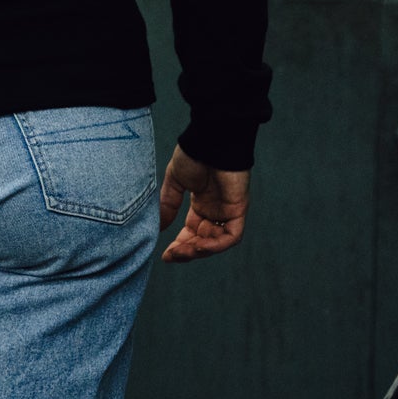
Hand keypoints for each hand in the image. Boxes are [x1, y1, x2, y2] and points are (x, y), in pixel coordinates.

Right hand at [157, 143, 249, 263]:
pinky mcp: (238, 210)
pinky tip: (200, 246)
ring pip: (216, 242)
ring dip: (199, 250)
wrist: (209, 142)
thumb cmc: (192, 155)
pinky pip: (231, 236)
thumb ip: (168, 204)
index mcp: (201, 204)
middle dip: (186, 251)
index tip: (165, 255)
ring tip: (182, 251)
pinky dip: (216, 245)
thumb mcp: (175, 181)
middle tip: (171, 256)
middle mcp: (215, 211)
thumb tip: (158, 226)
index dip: (179, 245)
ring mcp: (227, 211)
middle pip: (202, 241)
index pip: (191, 232)